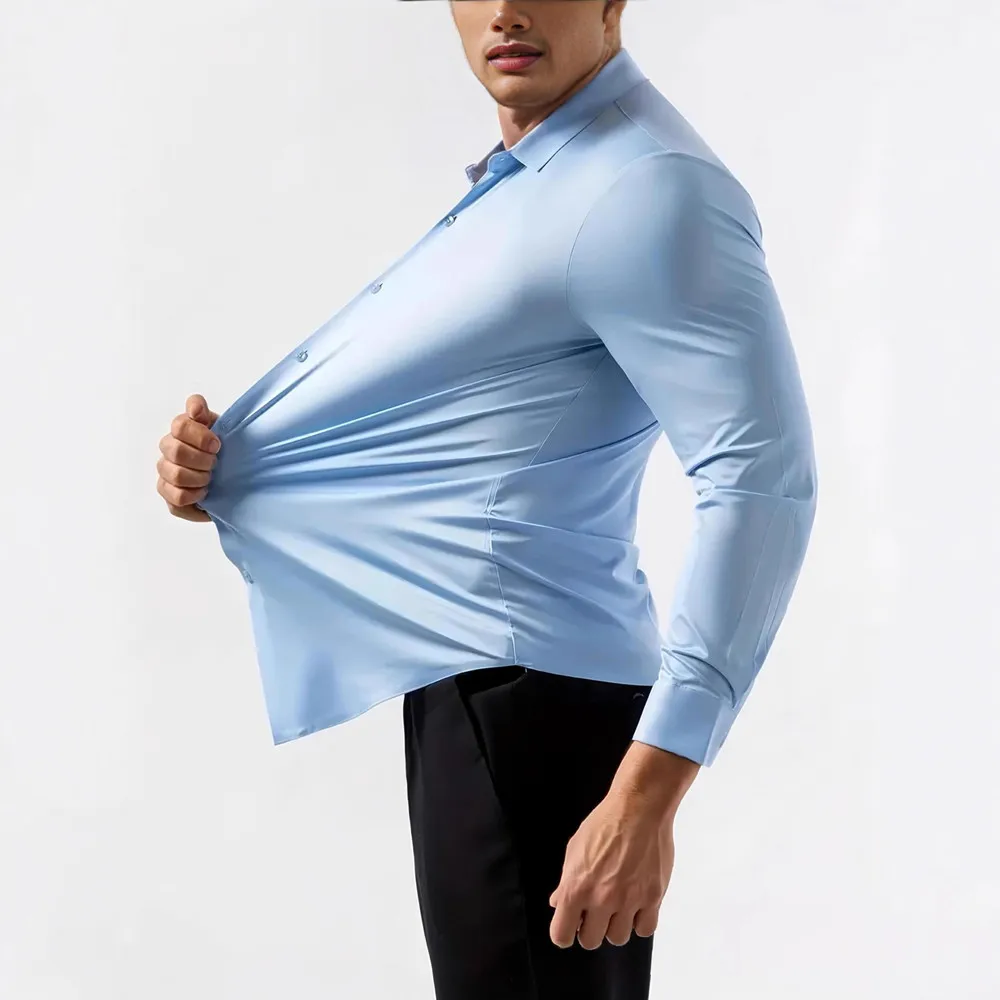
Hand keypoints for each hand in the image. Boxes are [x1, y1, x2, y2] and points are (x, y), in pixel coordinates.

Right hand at [157, 394, 220, 521]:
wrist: (230, 477)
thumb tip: (196, 409)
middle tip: (215, 463)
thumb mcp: (223, 427)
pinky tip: (204, 492)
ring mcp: (165, 469)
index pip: (180, 425)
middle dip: (202, 460)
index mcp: (182, 428)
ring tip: (210, 478)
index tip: (217, 446)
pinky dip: (194, 495)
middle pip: (176, 451)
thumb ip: (205, 413)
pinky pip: (175, 496)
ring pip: (175, 474)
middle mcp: (169, 446)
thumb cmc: (225, 450)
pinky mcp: (167, 492)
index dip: (200, 436)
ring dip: (199, 478)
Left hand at [548, 785, 674, 949]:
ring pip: (618, 938)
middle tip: (595, 912)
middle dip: (590, 928)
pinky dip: (639, 921)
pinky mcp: (652, 897)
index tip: (571, 924)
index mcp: (576, 887)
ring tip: (618, 904)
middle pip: (591, 941)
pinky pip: (644, 929)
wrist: (638, 808)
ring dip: (616, 925)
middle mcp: (601, 899)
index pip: (561, 935)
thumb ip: (566, 881)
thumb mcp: (574, 849)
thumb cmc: (604, 823)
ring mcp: (629, 900)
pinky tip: (636, 904)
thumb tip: (558, 903)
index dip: (564, 932)